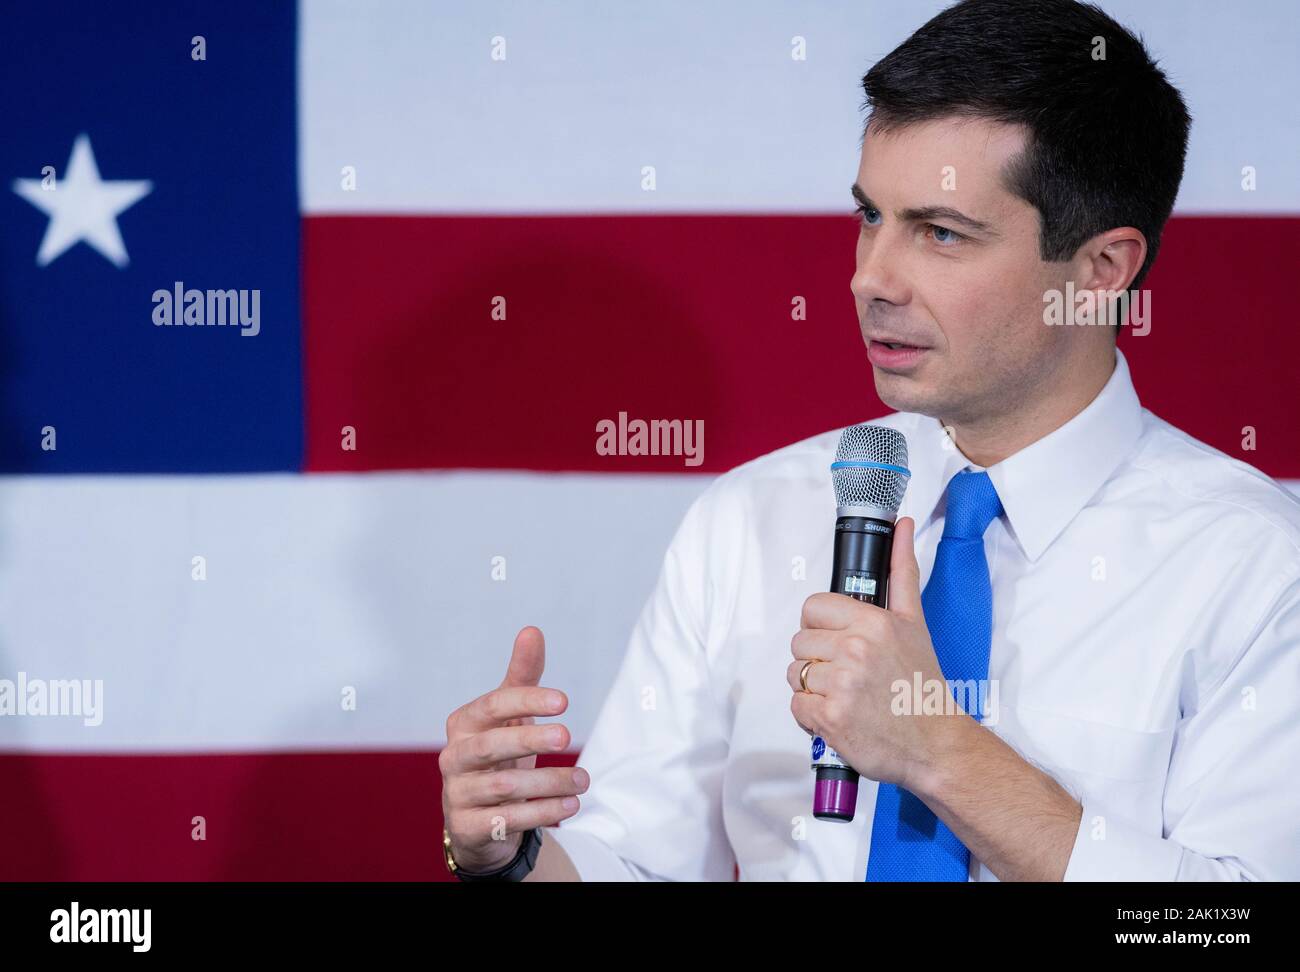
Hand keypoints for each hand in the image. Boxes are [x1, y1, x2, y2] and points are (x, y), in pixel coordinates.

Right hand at [440, 626, 589, 872]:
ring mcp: (457, 794)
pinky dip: (541, 812)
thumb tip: (531, 631)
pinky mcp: (467, 827)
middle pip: (490, 746)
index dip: (526, 700)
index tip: (564, 700)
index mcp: (463, 723)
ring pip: (502, 787)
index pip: (492, 705)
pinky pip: (505, 820)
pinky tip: (570, 805)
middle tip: (568, 737)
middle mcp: (453, 757)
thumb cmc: (499, 755)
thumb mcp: (510, 716)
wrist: (478, 818)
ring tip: (583, 781)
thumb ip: (522, 676)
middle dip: (530, 739)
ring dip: (548, 782)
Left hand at [787, 516, 965, 793]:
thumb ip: (902, 570)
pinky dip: (811, 715)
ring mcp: (841, 686)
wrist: (936, 743)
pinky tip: (840, 714)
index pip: (812, 608)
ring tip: (845, 694)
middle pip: (799, 642)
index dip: (820, 626)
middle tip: (847, 673)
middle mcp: (855, 651)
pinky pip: (796, 707)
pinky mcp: (829, 719)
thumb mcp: (914, 621)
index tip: (838, 640)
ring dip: (813, 688)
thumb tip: (902, 525)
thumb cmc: (922, 684)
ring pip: (794, 674)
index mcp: (872, 623)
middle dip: (817, 659)